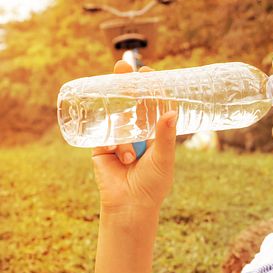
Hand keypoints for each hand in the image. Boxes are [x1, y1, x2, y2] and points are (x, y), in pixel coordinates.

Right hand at [91, 60, 177, 212]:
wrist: (131, 206)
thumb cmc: (153, 184)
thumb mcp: (164, 158)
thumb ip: (166, 136)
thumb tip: (172, 112)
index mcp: (153, 131)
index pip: (150, 103)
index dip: (149, 86)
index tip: (147, 70)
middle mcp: (135, 131)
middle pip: (129, 101)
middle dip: (125, 83)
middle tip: (123, 65)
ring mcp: (117, 137)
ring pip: (117, 118)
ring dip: (124, 125)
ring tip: (132, 153)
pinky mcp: (100, 148)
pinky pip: (104, 136)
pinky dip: (115, 145)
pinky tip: (124, 159)